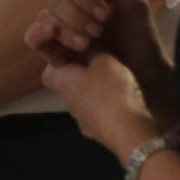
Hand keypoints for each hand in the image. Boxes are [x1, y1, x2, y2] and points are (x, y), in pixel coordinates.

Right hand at [28, 0, 175, 122]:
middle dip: (78, 16)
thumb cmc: (139, 36)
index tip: (106, 15)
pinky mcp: (50, 49)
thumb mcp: (132, 3)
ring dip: (67, 29)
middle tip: (99, 31)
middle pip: (55, 0)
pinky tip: (53, 34)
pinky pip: (32, 37)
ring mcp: (58, 29)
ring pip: (45, 18)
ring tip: (88, 43)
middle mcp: (68, 9)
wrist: (140, 71)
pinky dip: (38, 33)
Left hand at [42, 52, 163, 164]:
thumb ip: (94, 50)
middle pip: (70, 86)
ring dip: (98, 94)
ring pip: (86, 102)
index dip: (61, 63)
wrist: (129, 132)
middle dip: (84, 78)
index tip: (78, 58)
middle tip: (105, 69)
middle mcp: (68, 102)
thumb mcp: (106, 60)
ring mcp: (82, 120)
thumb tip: (88, 46)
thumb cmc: (113, 91)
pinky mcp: (98, 133)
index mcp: (63, 82)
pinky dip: (110, 110)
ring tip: (121, 87)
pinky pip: (101, 117)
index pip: (50, 71)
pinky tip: (127, 106)